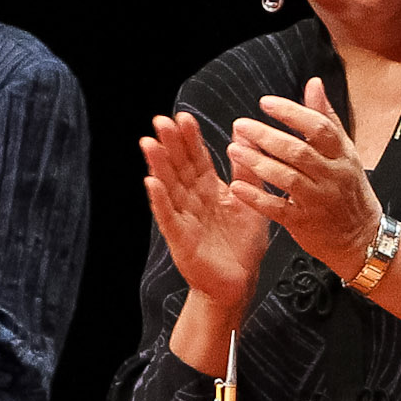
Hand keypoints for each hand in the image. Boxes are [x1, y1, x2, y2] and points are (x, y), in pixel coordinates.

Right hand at [139, 112, 272, 305]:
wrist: (240, 283)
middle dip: (170, 145)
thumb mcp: (250, 202)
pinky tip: (151, 183)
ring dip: (158, 166)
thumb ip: (247, 171)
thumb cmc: (243, 245)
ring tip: (149, 144)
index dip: (190, 139)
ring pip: (169, 187)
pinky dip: (159, 201)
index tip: (183, 117)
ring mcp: (184, 219)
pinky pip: (168, 218)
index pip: (197, 159)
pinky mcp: (181, 239)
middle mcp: (193, 201)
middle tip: (161, 121)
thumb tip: (243, 134)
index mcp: (210, 190)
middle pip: (179, 168)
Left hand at [223, 82, 387, 275]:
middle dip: (266, 136)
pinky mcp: (303, 223)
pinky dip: (256, 198)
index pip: (319, 128)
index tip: (266, 103)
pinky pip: (277, 209)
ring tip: (235, 149)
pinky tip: (237, 186)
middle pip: (299, 151)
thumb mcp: (346, 152)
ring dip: (258, 162)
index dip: (292, 113)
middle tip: (241, 125)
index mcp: (343, 155)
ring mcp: (318, 201)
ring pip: (286, 178)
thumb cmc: (349, 190)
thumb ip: (326, 118)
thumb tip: (314, 83)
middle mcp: (332, 176)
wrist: (361, 238)